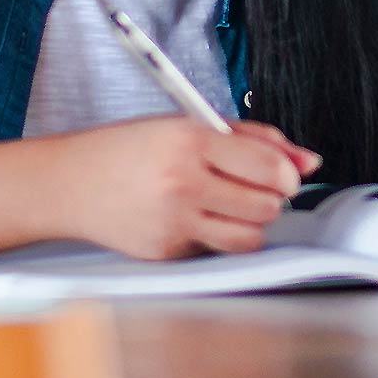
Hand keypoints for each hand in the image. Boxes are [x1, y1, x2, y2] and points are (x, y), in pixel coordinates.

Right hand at [43, 117, 321, 259]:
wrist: (69, 184)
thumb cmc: (128, 150)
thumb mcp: (187, 125)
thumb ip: (252, 139)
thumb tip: (307, 161)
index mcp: (189, 141)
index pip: (268, 166)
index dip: (287, 174)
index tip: (285, 175)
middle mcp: (182, 183)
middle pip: (266, 206)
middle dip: (270, 198)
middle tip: (253, 188)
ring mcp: (173, 222)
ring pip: (250, 237)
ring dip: (251, 223)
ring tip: (229, 205)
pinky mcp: (166, 253)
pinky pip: (216, 251)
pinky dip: (216, 236)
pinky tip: (193, 218)